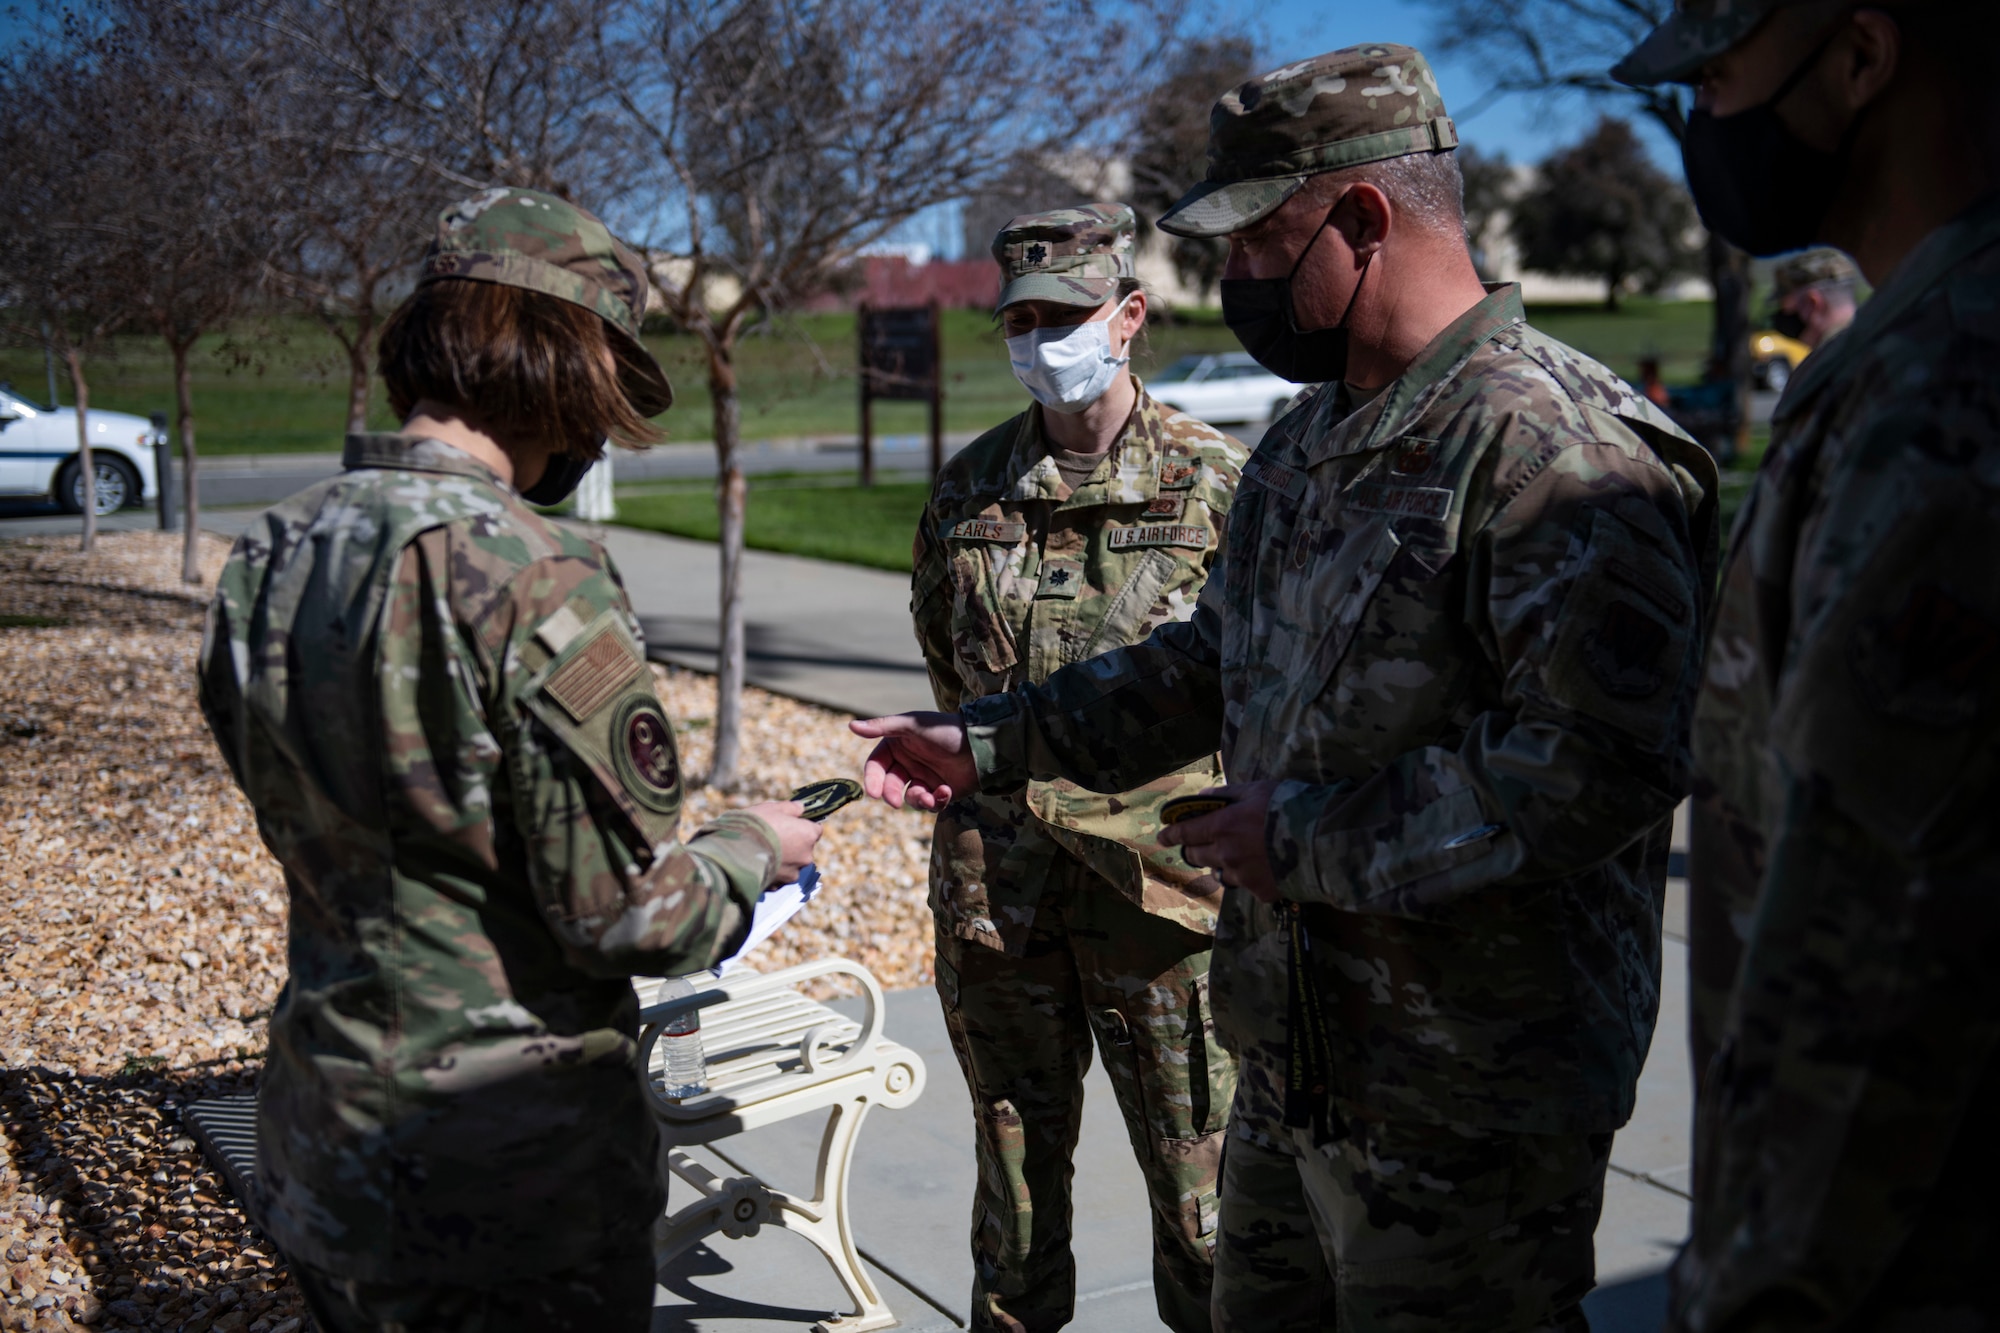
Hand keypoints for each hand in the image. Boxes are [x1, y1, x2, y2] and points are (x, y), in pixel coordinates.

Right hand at [737, 801, 821, 884]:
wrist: (736, 851)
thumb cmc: (757, 824)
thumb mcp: (773, 808)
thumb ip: (791, 808)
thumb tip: (800, 808)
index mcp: (809, 834)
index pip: (816, 829)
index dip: (803, 826)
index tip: (792, 824)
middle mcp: (807, 855)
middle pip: (805, 847)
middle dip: (794, 843)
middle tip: (774, 837)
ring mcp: (794, 871)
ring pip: (793, 863)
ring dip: (785, 858)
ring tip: (765, 851)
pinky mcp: (781, 883)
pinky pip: (781, 875)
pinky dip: (774, 870)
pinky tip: (760, 863)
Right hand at [848, 711, 975, 809]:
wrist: (981, 743)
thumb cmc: (945, 730)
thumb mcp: (912, 725)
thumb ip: (883, 727)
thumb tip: (851, 726)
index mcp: (897, 746)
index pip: (876, 766)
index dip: (872, 780)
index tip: (873, 793)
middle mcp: (908, 763)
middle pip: (889, 786)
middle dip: (891, 795)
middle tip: (895, 802)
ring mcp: (924, 778)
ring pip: (910, 798)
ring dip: (917, 799)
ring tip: (929, 795)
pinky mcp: (940, 792)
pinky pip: (931, 804)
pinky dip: (937, 801)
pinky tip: (946, 791)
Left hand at [1159, 782, 1281, 902]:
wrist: (1323, 840)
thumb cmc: (1289, 806)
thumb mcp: (1257, 790)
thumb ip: (1228, 794)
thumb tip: (1204, 796)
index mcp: (1222, 826)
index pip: (1186, 832)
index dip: (1171, 834)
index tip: (1162, 837)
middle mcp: (1227, 854)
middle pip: (1197, 856)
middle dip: (1194, 849)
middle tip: (1199, 844)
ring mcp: (1243, 876)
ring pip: (1220, 873)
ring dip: (1222, 865)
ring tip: (1237, 856)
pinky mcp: (1261, 892)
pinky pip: (1247, 886)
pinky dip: (1250, 878)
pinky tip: (1265, 869)